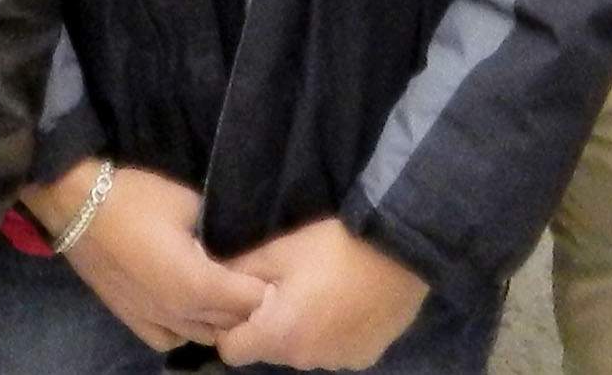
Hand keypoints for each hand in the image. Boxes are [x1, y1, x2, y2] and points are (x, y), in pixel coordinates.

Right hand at [28, 162, 265, 350]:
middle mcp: (180, 313)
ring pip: (203, 336)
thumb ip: (219, 231)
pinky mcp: (131, 318)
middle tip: (247, 275)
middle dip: (246, 303)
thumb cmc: (133, 197)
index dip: (265, 284)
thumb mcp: (188, 202)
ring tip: (219, 290)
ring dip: (218, 318)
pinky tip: (185, 307)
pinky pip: (169, 339)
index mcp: (198, 284)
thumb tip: (237, 242)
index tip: (270, 266)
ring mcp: (153, 320)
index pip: (252, 301)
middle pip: (231, 323)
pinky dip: (185, 329)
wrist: (72, 202)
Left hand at [219, 217, 427, 367]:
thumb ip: (239, 271)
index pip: (232, 351)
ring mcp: (339, 362)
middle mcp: (307, 359)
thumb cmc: (330, 249)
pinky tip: (337, 303)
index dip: (227, 327)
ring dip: (296, 330)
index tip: (236, 301)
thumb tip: (213, 277)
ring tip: (309, 292)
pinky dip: (326, 334)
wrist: (398, 253)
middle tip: (274, 289)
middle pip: (267, 351)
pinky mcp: (364, 357)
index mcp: (280, 336)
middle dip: (263, 325)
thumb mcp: (277, 252)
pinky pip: (330, 351)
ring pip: (300, 352)